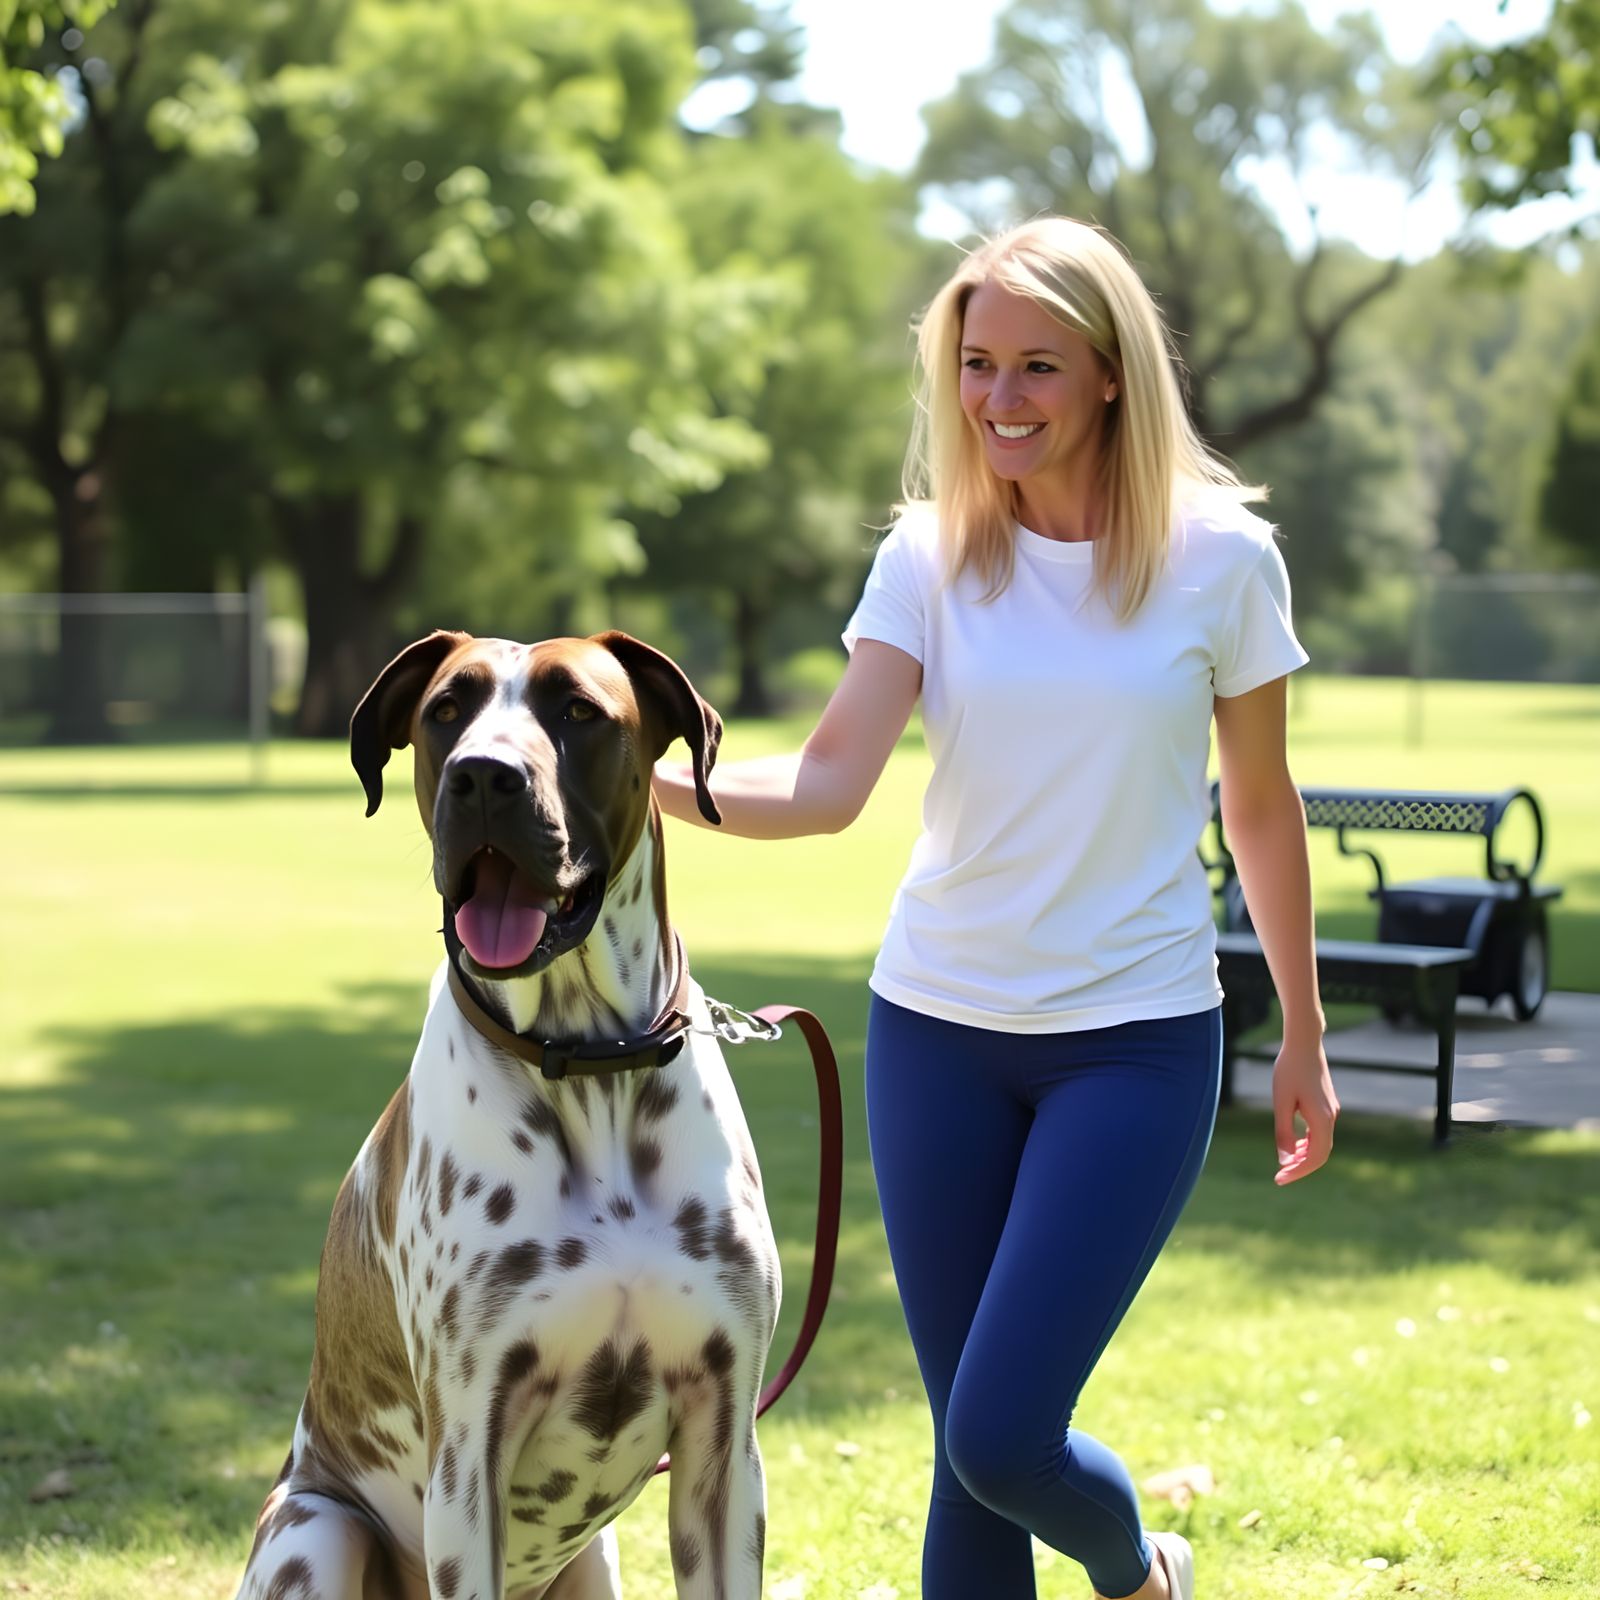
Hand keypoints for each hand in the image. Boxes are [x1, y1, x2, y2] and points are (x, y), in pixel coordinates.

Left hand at [1272, 1036, 1337, 1184]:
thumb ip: (1283, 1132)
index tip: (1279, 1179)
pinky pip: (1320, 1132)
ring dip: (1304, 1156)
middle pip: (1320, 1154)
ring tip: (1284, 1163)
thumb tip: (1285, 1160)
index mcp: (1322, 1119)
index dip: (1298, 1172)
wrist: (1304, 1043)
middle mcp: (1331, 1118)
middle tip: (1279, 1176)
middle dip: (1300, 1168)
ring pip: (1321, 1144)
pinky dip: (1307, 1143)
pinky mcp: (1327, 1105)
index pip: (1315, 1158)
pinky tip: (1293, 1145)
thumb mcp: (1281, 1102)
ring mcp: (1331, 1111)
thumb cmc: (1289, 1070)